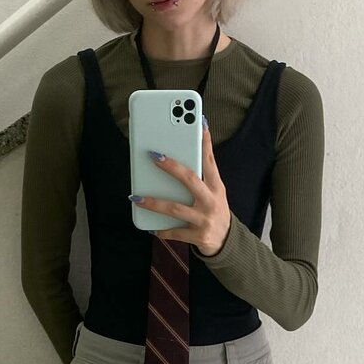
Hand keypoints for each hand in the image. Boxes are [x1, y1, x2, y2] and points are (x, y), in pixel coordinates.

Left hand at [131, 120, 231, 255]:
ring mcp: (204, 219)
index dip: (205, 141)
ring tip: (136, 197)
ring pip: (175, 208)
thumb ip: (201, 177)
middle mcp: (211, 201)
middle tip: (154, 155)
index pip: (210, 160)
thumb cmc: (214, 211)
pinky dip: (161, 230)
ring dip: (154, 203)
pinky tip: (151, 227)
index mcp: (216, 187)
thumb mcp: (214, 192)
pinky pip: (174, 232)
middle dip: (171, 166)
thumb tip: (177, 157)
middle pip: (190, 179)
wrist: (226, 241)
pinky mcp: (197, 236)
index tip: (199, 122)